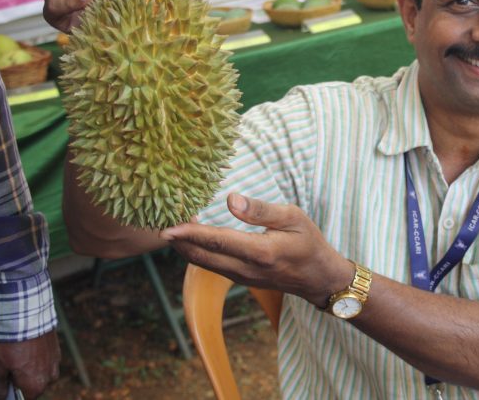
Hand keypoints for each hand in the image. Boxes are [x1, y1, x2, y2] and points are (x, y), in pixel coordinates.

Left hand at [0, 330, 60, 398]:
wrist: (24, 311)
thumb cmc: (7, 342)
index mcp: (35, 386)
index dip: (10, 394)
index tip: (1, 384)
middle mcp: (49, 376)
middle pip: (32, 387)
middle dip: (20, 381)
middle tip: (5, 367)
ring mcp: (55, 361)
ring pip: (40, 373)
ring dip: (29, 369)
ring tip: (14, 355)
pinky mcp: (56, 347)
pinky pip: (45, 360)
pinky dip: (35, 357)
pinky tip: (24, 348)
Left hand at [161, 193, 352, 307]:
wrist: (319, 278)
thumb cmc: (309, 243)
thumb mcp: (294, 217)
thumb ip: (261, 210)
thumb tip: (231, 199)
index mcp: (261, 252)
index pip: (218, 241)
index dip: (190, 233)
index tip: (167, 226)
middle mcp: (246, 269)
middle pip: (201, 256)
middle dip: (177, 240)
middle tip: (159, 218)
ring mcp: (241, 277)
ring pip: (203, 263)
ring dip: (184, 246)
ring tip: (170, 223)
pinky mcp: (239, 278)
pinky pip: (211, 265)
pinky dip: (196, 251)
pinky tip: (189, 235)